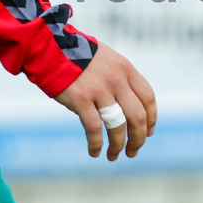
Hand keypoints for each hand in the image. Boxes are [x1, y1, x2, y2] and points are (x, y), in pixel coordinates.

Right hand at [54, 41, 155, 161]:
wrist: (50, 47)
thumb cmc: (77, 55)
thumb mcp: (106, 59)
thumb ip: (120, 78)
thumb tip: (130, 108)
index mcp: (125, 68)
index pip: (148, 97)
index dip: (151, 119)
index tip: (148, 133)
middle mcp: (116, 79)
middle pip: (138, 116)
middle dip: (138, 139)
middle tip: (133, 151)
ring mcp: (98, 89)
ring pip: (118, 126)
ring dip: (118, 146)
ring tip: (113, 156)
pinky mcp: (80, 98)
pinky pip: (94, 129)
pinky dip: (96, 144)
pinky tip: (94, 152)